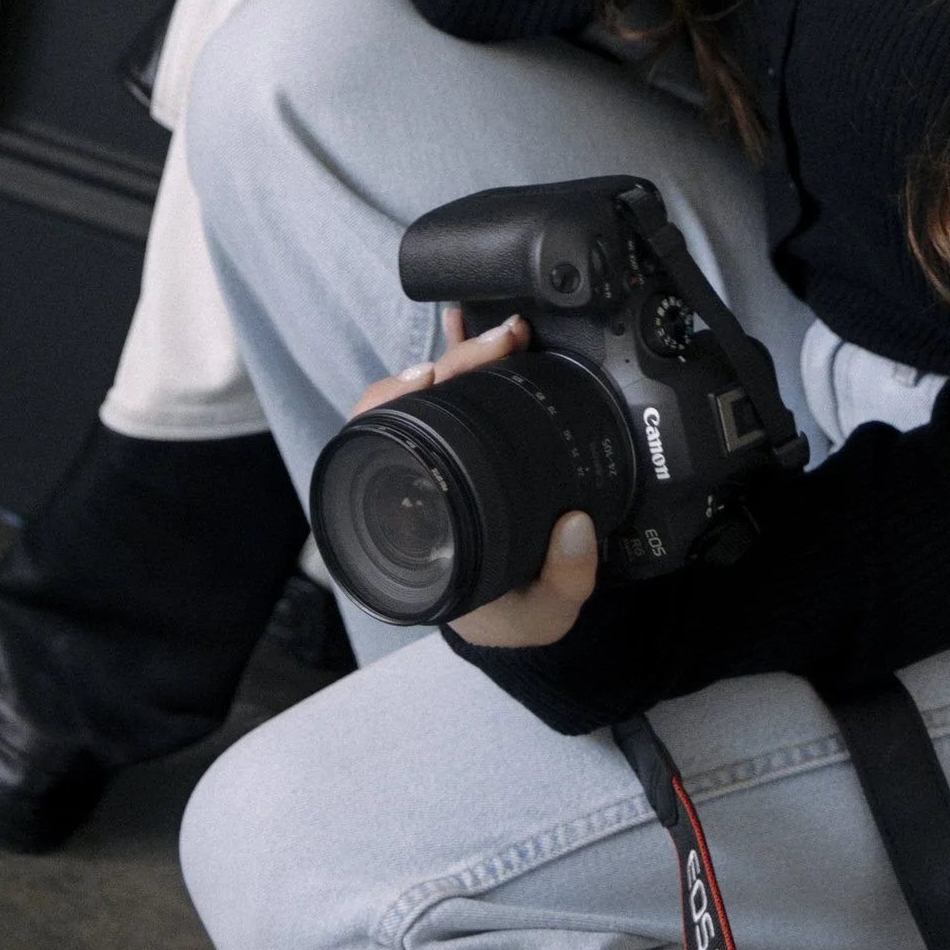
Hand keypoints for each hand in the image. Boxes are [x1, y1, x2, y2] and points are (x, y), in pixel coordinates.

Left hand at [348, 307, 598, 649]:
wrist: (519, 616)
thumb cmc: (513, 611)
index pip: (373, 449)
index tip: (432, 375)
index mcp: (405, 527)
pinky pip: (458, 398)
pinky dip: (471, 362)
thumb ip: (564, 579)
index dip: (391, 402)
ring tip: (505, 333)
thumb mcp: (542, 612)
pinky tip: (491, 335)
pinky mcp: (465, 449)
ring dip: (462, 356)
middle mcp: (410, 487)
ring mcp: (436, 463)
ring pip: (430, 394)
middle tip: (500, 343)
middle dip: (451, 363)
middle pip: (404, 406)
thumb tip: (577, 527)